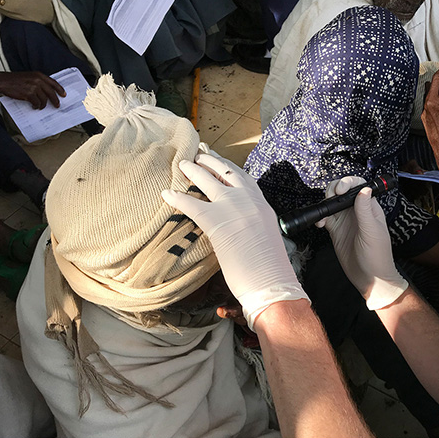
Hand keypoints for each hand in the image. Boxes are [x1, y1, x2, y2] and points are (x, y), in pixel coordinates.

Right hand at [0, 71, 65, 109]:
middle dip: (55, 100)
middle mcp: (38, 80)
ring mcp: (33, 87)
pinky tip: (34, 106)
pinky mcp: (28, 94)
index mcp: (39, 75)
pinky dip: (36, 106)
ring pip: (44, 99)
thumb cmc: (15, 80)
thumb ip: (39, 82)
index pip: (53, 82)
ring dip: (43, 105)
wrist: (2, 81)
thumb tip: (47, 91)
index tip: (64, 94)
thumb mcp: (29, 76)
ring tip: (41, 107)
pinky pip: (37, 103)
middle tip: (57, 105)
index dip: (60, 89)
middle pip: (51, 93)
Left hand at [161, 152, 308, 329]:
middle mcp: (249, 200)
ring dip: (193, 170)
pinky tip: (167, 194)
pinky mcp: (217, 222)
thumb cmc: (269, 268)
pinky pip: (192, 204)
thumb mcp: (265, 235)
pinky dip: (177, 197)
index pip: (243, 178)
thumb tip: (239, 224)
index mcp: (261, 204)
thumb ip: (252, 223)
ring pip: (208, 181)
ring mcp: (233, 208)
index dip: (228, 168)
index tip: (218, 161)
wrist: (271, 282)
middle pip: (226, 172)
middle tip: (198, 156)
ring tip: (183, 164)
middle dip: (210, 162)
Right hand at [319, 176, 408, 309]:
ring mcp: (346, 220)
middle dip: (333, 190)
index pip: (359, 186)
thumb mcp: (372, 232)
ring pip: (332, 203)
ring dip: (325, 203)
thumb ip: (365, 210)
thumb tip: (364, 189)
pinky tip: (320, 223)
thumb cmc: (378, 256)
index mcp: (370, 208)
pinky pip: (325, 217)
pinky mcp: (336, 230)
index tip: (340, 190)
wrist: (370, 278)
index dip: (348, 183)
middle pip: (343, 191)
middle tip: (330, 200)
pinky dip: (320, 217)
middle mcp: (357, 212)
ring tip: (325, 213)